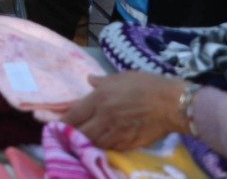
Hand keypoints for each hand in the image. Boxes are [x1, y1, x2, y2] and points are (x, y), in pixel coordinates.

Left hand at [63, 73, 187, 150]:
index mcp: (99, 99)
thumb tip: (89, 79)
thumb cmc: (147, 85)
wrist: (172, 104)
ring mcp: (116, 133)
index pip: (72, 116)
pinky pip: (110, 148)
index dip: (61, 122)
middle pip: (79, 134)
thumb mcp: (121, 77)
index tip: (54, 125)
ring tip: (81, 142)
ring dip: (86, 143)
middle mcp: (103, 118)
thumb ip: (102, 81)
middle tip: (67, 135)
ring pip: (93, 143)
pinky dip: (103, 147)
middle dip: (71, 136)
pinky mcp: (128, 144)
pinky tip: (102, 144)